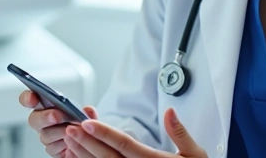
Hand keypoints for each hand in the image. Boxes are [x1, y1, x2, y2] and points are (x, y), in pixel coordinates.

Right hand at [19, 89, 99, 157]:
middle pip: (34, 119)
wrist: (87, 141)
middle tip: (57, 116)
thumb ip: (87, 112)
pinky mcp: (52, 149)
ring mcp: (46, 135)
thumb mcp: (87, 115)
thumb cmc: (82, 122)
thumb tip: (88, 110)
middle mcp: (42, 120)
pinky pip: (52, 148)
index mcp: (46, 105)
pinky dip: (63, 145)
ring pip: (44, 135)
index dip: (28, 98)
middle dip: (45, 117)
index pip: (29, 99)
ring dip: (58, 132)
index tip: (33, 98)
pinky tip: (71, 143)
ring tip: (71, 130)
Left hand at [62, 108, 205, 157]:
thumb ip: (180, 132)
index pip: (124, 144)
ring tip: (70, 140)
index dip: (104, 133)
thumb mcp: (195, 154)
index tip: (87, 122)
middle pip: (107, 157)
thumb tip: (170, 111)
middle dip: (87, 142)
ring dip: (84, 154)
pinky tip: (78, 156)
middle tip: (70, 127)